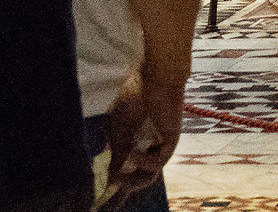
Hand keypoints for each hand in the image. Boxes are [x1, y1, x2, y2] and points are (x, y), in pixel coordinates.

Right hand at [107, 73, 184, 204]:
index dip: (119, 189)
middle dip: (126, 190)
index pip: (129, 173)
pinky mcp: (171, 141)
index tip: (106, 204)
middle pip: (141, 180)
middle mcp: (152, 149)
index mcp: (138, 146)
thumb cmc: (136, 98)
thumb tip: (110, 180)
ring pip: (149, 176)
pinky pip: (157, 162)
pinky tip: (132, 153)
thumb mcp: (120, 131)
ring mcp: (162, 146)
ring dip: (132, 180)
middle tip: (112, 199)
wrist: (156, 77)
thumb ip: (117, 154)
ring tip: (117, 178)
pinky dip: (142, 161)